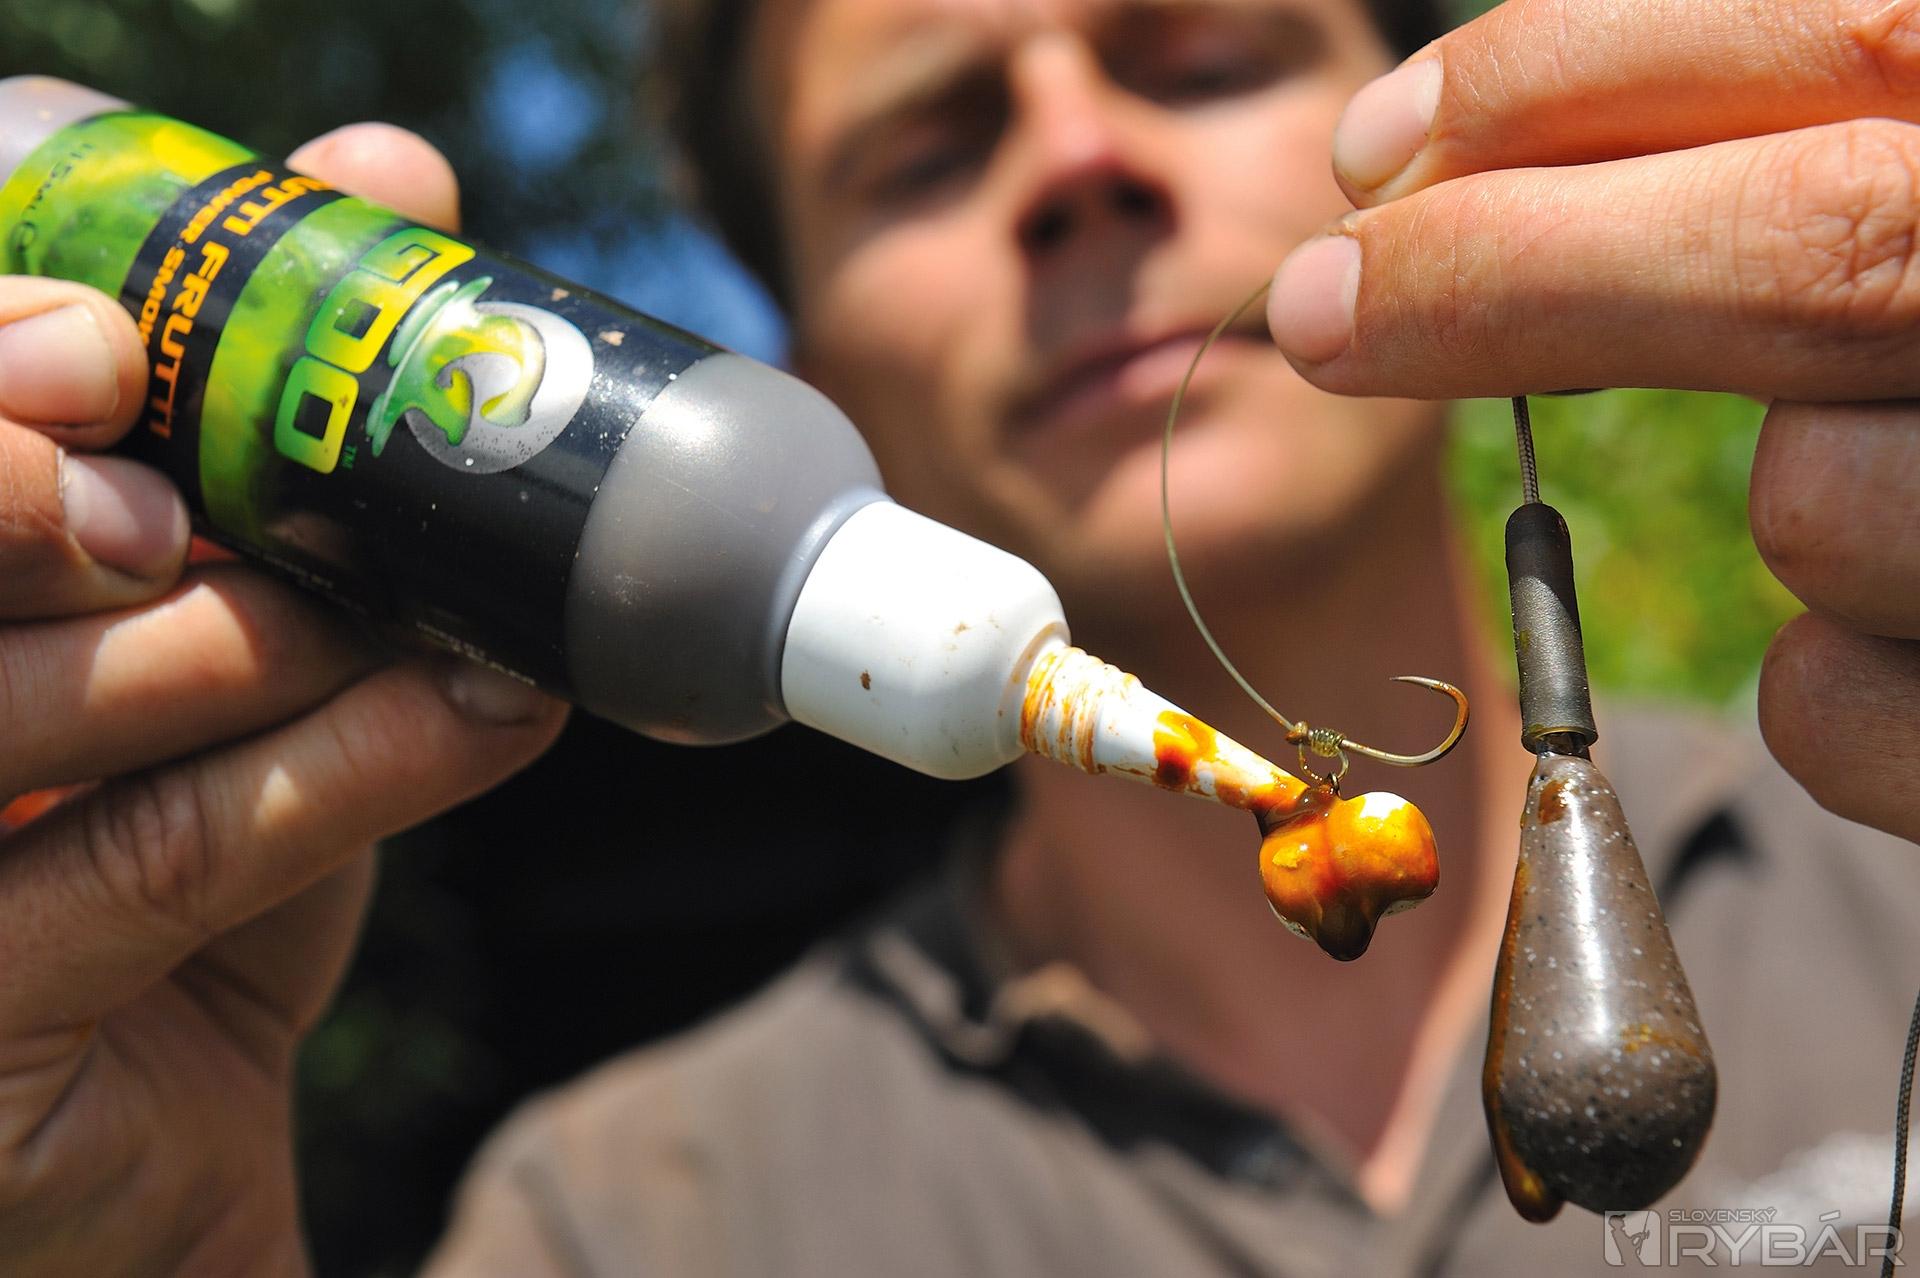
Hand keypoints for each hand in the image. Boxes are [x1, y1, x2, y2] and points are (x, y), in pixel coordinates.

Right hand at [0, 126, 566, 1274]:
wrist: (165, 1136)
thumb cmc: (176, 865)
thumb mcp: (233, 644)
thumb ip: (278, 447)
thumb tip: (390, 183)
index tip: (104, 341)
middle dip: (47, 490)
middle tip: (199, 500)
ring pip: (29, 695)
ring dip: (249, 638)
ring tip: (416, 625)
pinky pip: (157, 855)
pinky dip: (344, 766)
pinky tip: (482, 712)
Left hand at [1266, 0, 1919, 843]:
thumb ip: (1813, 137)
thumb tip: (1445, 166)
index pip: (1843, 27)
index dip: (1567, 75)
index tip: (1375, 150)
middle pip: (1822, 251)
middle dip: (1517, 270)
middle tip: (1318, 309)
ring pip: (1826, 510)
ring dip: (1803, 509)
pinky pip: (1844, 712)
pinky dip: (1841, 689)